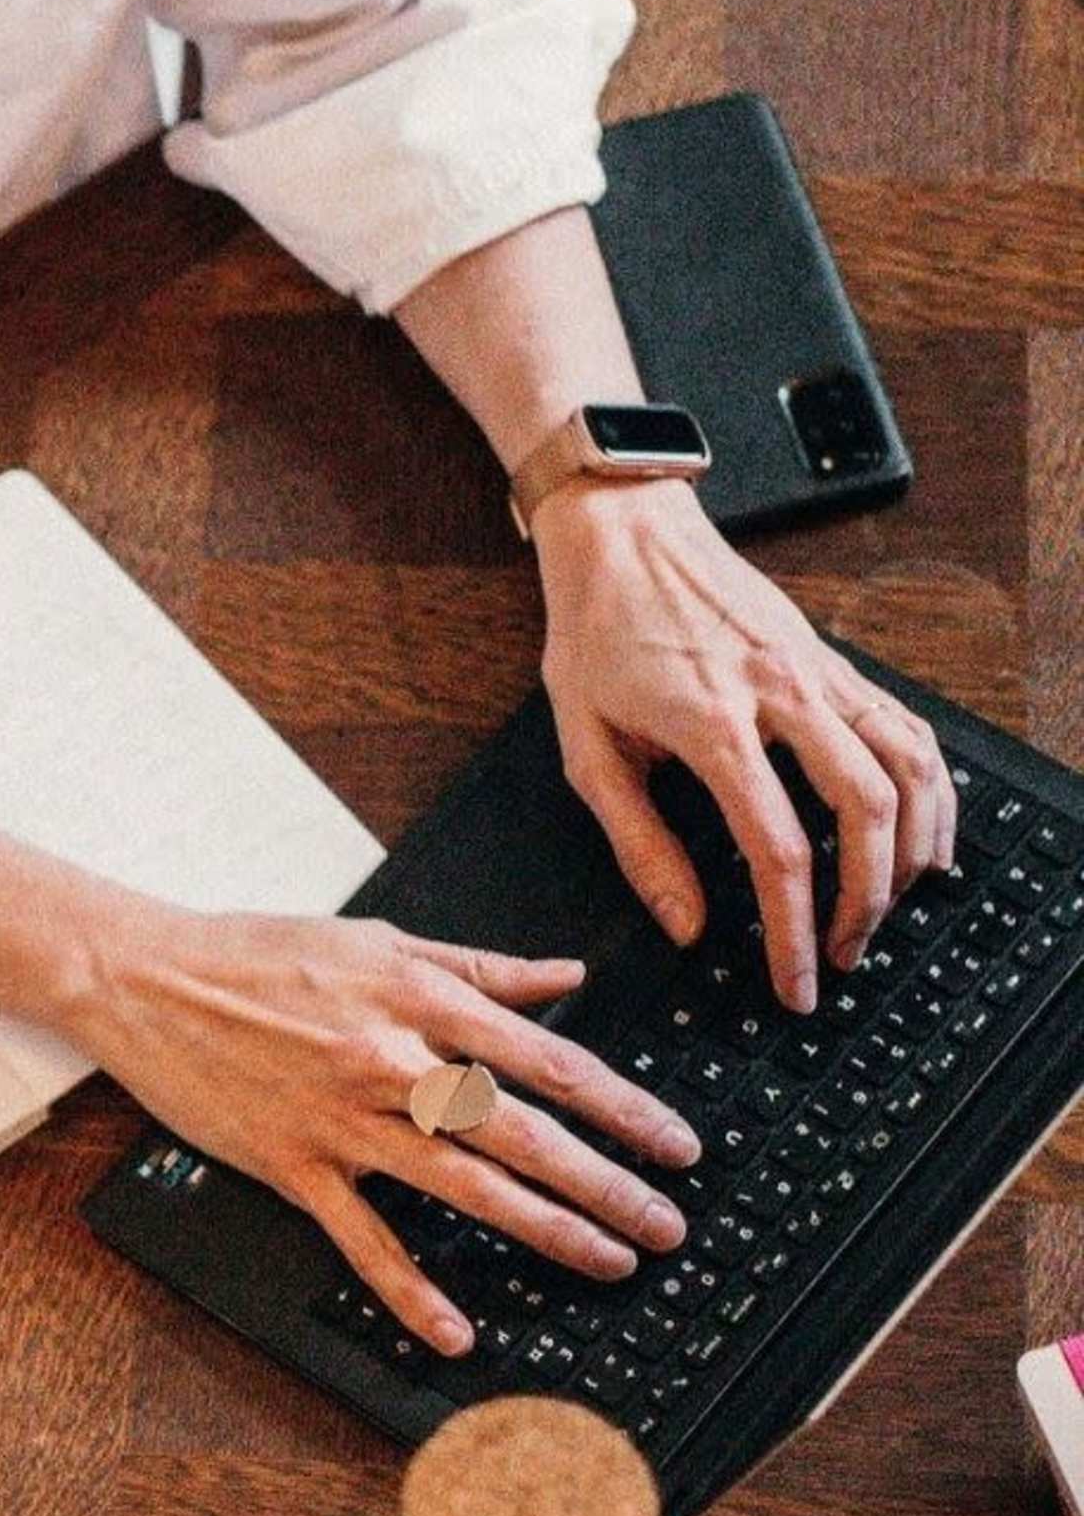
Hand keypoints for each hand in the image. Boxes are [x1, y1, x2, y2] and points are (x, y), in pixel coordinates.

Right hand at [72, 903, 698, 1353]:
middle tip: (667, 1223)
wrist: (143, 975)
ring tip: (608, 1260)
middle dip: (608, 1184)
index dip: (625, 1109)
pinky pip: (364, 1239)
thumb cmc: (255, 951)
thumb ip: (480, 965)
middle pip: (524, 1133)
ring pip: (465, 1185)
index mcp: (418, 996)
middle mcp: (390, 1060)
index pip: (549, 1062)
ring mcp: (342, 1119)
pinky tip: (458, 1331)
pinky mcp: (293, 1164)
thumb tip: (569, 979)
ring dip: (547, 1230)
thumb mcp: (377, 937)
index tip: (676, 1145)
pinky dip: (411, 1291)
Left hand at [533, 478, 954, 1008]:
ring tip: (887, 909)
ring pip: (909, 771)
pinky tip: (924, 838)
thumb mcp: (582, 743)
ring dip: (913, 852)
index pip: (775, 849)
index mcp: (710, 721)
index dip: (792, 931)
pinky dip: (933, 792)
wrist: (623, 533)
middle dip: (866, 901)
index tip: (795, 982)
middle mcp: (781, 694)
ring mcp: (821, 673)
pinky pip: (911, 732)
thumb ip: (635, 840)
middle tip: (843, 954)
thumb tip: (684, 923)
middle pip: (864, 813)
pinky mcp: (840, 661)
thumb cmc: (595, 634)